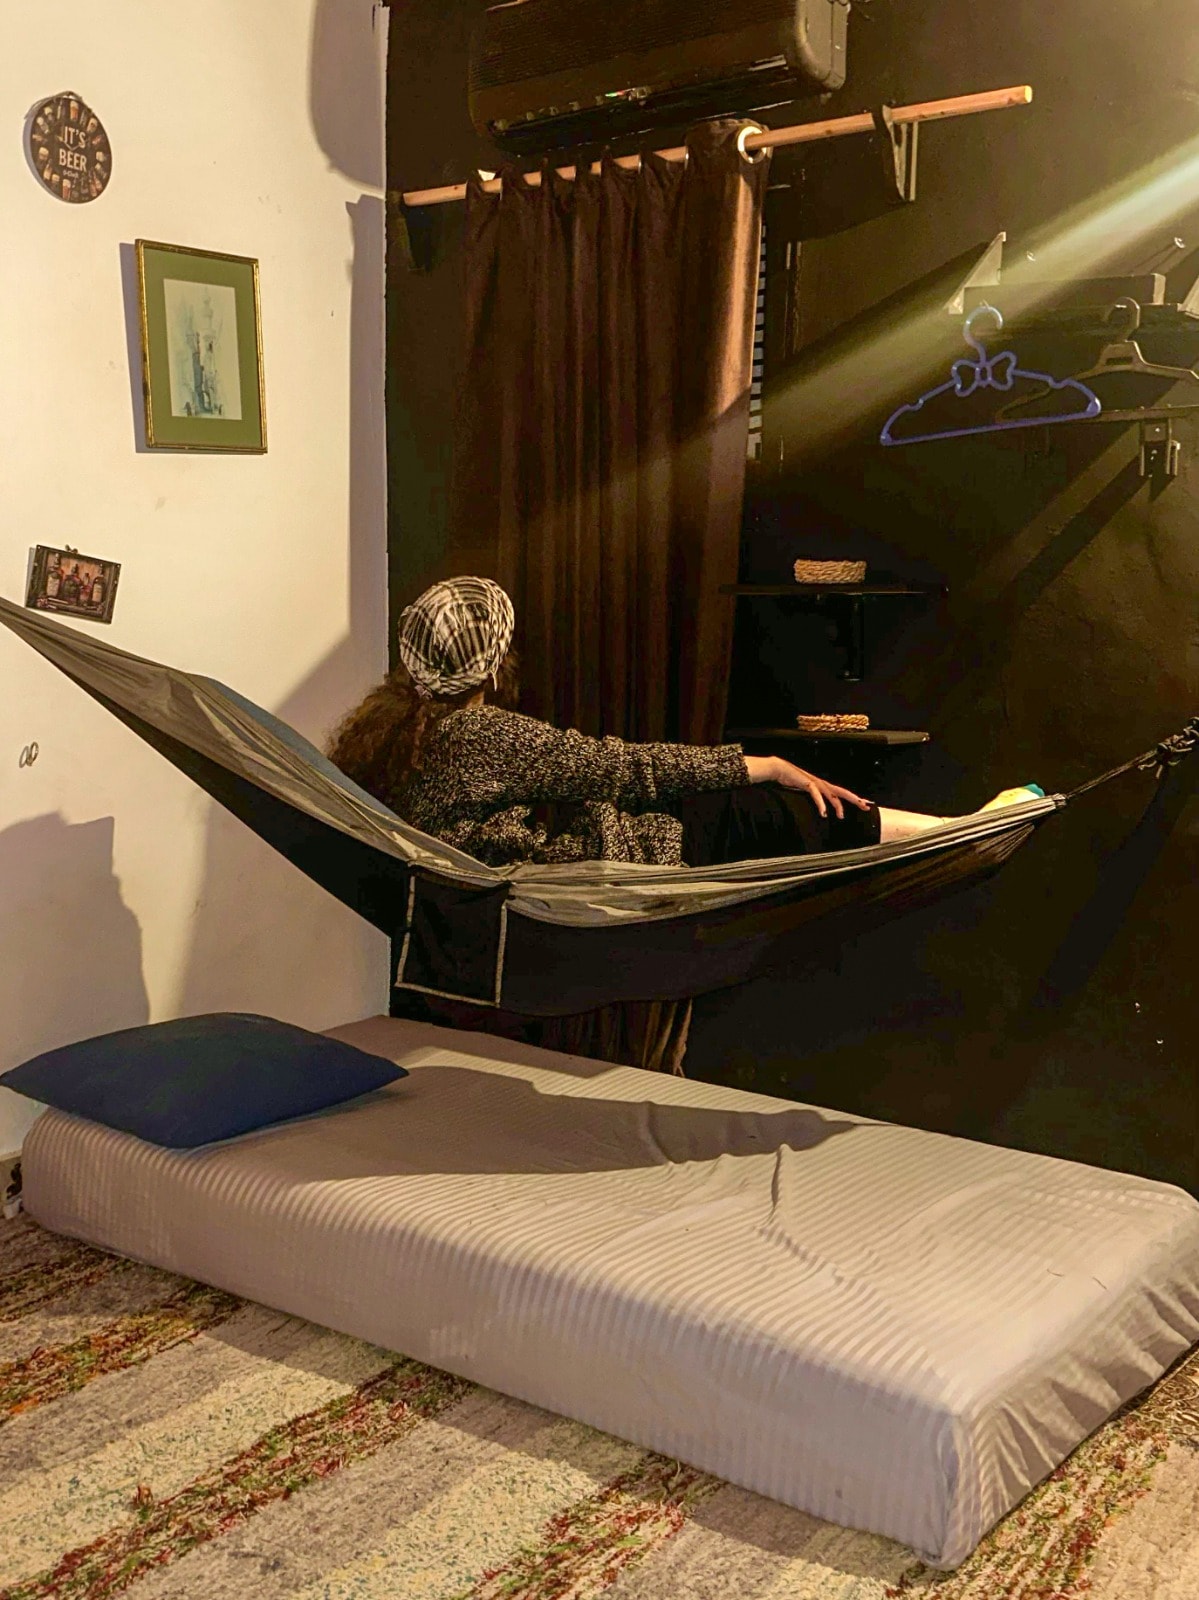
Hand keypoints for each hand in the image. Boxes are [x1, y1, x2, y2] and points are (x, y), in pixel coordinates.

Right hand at [744, 755, 870, 819]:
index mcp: (823, 786)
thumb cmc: (791, 780)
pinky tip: (824, 813)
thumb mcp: (804, 791)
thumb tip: (818, 808)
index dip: (853, 798)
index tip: (864, 804)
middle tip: (866, 807)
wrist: (779, 769)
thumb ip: (812, 797)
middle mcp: (823, 784)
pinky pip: (816, 795)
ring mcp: (816, 783)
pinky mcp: (808, 783)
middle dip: (855, 799)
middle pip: (843, 792)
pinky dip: (821, 804)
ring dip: (838, 806)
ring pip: (832, 794)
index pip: (842, 792)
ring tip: (841, 816)